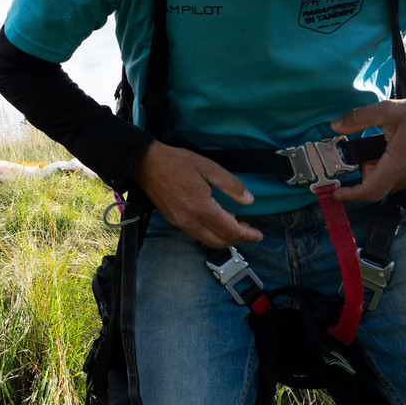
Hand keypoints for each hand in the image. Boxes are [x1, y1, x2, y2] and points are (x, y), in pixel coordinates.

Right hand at [133, 141, 263, 248]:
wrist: (146, 164)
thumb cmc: (177, 163)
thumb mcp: (208, 167)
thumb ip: (231, 185)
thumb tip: (249, 200)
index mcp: (201, 208)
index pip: (230, 231)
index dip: (247, 235)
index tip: (259, 234)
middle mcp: (190, 221)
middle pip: (220, 242)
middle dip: (238, 239)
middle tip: (249, 229)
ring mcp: (180, 223)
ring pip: (208, 241)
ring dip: (224, 237)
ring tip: (235, 224)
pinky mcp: (174, 221)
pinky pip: (197, 235)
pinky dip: (211, 234)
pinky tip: (216, 220)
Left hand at [329, 87, 405, 202]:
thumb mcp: (388, 110)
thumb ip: (359, 118)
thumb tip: (335, 126)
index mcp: (400, 163)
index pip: (371, 191)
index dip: (351, 195)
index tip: (336, 192)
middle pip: (378, 185)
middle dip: (365, 172)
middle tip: (364, 150)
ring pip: (391, 182)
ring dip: (380, 169)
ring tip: (382, 145)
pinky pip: (404, 178)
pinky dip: (393, 169)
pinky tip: (395, 148)